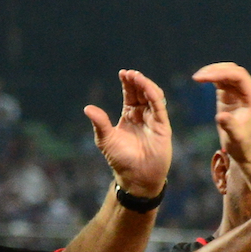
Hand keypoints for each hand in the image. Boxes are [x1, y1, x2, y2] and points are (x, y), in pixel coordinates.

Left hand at [84, 69, 171, 198]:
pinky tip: (146, 87)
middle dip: (136, 81)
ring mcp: (154, 120)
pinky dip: (153, 95)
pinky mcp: (163, 127)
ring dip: (145, 85)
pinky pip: (159, 107)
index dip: (128, 83)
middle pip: (142, 92)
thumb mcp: (106, 139)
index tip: (122, 73)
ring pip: (152, 96)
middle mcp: (143, 116)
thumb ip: (99, 123)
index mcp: (129, 116)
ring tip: (136, 77)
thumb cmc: (121, 160)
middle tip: (129, 73)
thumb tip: (87, 108)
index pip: (130, 94)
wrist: (136, 178)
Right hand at [192, 62, 250, 165]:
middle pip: (233, 70)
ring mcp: (240, 92)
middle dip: (215, 70)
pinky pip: (223, 80)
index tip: (204, 78)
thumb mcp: (237, 138)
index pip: (239, 76)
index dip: (221, 73)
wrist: (246, 151)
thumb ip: (230, 126)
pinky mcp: (232, 96)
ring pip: (228, 73)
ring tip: (197, 78)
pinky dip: (212, 78)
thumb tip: (220, 116)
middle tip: (197, 77)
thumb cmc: (243, 146)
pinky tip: (201, 80)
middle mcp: (249, 91)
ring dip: (213, 72)